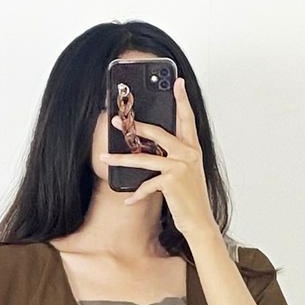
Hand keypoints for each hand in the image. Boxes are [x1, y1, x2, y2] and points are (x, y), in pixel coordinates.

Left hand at [100, 77, 217, 240]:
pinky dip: (136, 194)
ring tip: (105, 158)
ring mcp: (180, 167)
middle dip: (135, 126)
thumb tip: (153, 149)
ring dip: (121, 159)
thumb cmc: (191, 199)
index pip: (187, 119)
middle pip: (158, 133)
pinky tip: (128, 200)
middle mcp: (188, 154)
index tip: (178, 82)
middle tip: (116, 120)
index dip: (182, 100)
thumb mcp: (186, 174)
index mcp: (193, 149)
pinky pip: (147, 185)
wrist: (200, 222)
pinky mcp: (172, 182)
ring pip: (145, 158)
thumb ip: (174, 158)